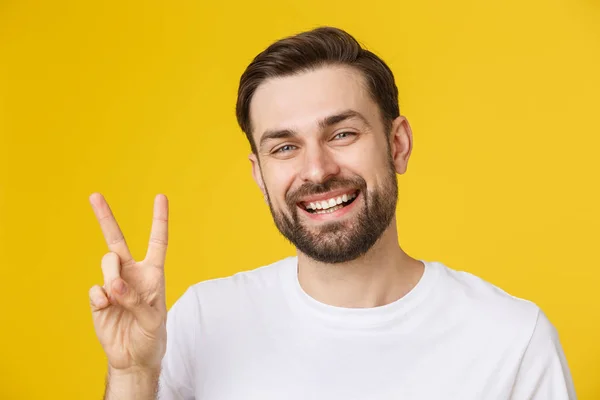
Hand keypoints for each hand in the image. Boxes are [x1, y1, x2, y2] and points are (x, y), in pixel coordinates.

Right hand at [88, 193, 168, 372]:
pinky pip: (95, 288)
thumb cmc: (151, 336)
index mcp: (152, 273)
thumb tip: (113, 285)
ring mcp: (113, 284)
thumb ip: (136, 300)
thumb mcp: (153, 319)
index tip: (160, 196)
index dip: (159, 219)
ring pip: (107, 263)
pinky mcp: (99, 298)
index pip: (157, 241)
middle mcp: (131, 273)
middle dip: (105, 217)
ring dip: (112, 277)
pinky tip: (108, 309)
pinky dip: (101, 298)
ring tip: (118, 297)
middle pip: (116, 240)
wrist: (133, 357)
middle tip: (94, 195)